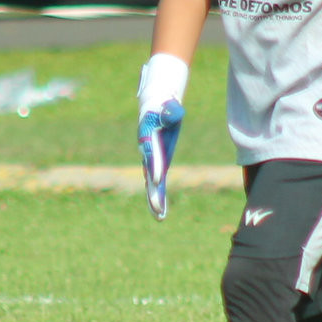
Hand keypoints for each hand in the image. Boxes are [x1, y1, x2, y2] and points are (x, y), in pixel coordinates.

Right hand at [136, 53, 189, 220]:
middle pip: (149, 173)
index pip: (151, 154)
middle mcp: (146, 151)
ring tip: (159, 216)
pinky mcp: (157, 163)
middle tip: (156, 206)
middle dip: (152, 190)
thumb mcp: (169, 106)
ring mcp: (151, 159)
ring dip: (155, 198)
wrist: (155, 106)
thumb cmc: (164, 105)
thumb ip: (172, 111)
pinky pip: (157, 182)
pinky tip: (161, 211)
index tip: (157, 180)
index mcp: (147, 137)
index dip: (154, 167)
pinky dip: (159, 195)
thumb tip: (175, 114)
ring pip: (151, 182)